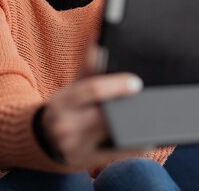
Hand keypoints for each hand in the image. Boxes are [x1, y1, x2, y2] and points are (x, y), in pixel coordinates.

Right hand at [40, 47, 143, 167]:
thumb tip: (101, 34)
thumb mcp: (72, 86)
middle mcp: (66, 125)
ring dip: (135, 128)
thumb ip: (89, 64)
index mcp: (63, 102)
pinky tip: (148, 139)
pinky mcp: (85, 163)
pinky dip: (133, 147)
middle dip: (128, 109)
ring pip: (112, 135)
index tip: (136, 82)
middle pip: (104, 116)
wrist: (42, 140)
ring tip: (155, 117)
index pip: (91, 89)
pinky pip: (115, 154)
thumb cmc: (65, 107)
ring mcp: (75, 147)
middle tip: (153, 102)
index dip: (116, 85)